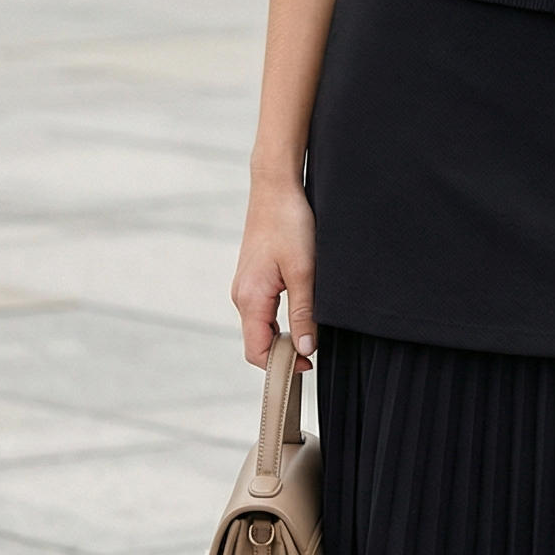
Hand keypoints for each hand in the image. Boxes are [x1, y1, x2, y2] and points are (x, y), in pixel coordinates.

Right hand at [231, 181, 316, 366]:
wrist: (275, 188)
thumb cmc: (289, 224)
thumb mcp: (304, 272)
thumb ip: (304, 313)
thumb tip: (305, 349)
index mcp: (250, 299)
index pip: (257, 351)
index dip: (281, 366)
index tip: (307, 365)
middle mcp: (241, 296)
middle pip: (258, 341)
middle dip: (282, 353)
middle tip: (312, 353)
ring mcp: (245, 286)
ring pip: (261, 325)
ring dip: (282, 335)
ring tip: (309, 333)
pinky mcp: (252, 277)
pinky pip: (262, 309)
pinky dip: (278, 319)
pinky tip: (299, 311)